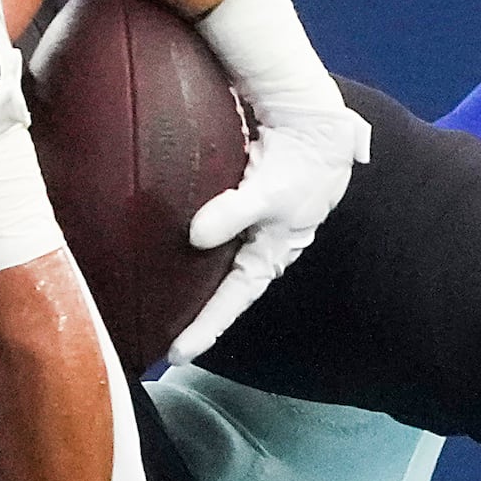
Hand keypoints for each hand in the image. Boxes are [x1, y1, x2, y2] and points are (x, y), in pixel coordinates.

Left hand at [167, 96, 371, 364]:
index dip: (206, 328)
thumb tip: (196, 235)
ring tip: (163, 306)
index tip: (177, 354)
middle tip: (164, 341)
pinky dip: (198, 254)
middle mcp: (263, 249)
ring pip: (222, 268)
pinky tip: (175, 255)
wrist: (317, 126)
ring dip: (197, 287)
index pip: (234, 301)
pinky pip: (220, 240)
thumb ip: (233, 213)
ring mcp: (254, 231)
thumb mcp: (268, 193)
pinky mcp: (244, 208)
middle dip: (199, 317)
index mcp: (272, 254)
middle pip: (227, 291)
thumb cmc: (301, 164)